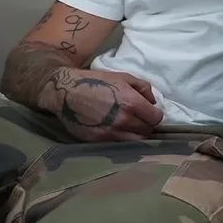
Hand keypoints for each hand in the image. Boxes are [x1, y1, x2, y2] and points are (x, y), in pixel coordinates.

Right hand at [40, 68, 164, 141]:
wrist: (66, 92)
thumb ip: (143, 88)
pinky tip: (117, 132)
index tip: (150, 113)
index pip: (156, 118)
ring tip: (131, 128)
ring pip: (135, 142)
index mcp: (131, 103)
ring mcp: (110, 133)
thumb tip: (154, 102)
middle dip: (147, 126)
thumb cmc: (97, 81)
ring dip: (136, 135)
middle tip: (141, 121)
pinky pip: (118, 145)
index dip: (155, 115)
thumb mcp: (123, 77)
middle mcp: (123, 120)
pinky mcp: (98, 141)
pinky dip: (122, 140)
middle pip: (147, 131)